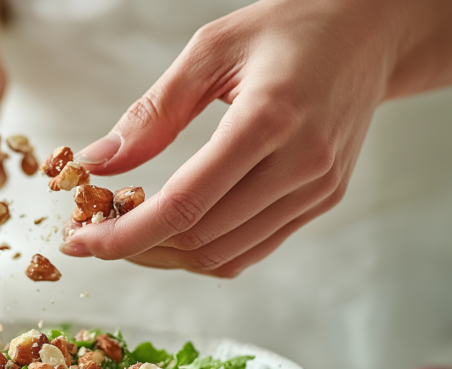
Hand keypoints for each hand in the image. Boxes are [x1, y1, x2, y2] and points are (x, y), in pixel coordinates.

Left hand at [60, 0, 401, 276]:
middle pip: (201, 239)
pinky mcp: (322, 200)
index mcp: (269, 120)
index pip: (185, 204)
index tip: (80, 242)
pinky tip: (175, 231)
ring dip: (168, 255)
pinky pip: (253, 249)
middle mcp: (301, 164)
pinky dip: (205, 251)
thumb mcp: (210, 50)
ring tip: (130, 232)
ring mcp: (317, 189)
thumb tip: (98, 164)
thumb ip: (152, 113)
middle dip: (137, 246)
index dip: (125, 234)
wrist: (370, 34)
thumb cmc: (288, 29)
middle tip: (97, 231)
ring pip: (226, 255)